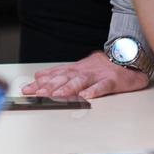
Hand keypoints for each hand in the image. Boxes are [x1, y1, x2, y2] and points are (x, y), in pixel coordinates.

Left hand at [21, 51, 149, 99]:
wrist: (127, 56)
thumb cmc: (102, 66)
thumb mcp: (78, 68)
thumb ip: (59, 73)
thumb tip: (39, 76)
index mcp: (75, 70)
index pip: (54, 75)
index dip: (40, 83)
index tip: (27, 89)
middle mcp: (84, 71)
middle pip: (64, 78)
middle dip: (50, 86)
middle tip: (38, 94)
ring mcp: (98, 75)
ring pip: (81, 81)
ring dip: (68, 88)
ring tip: (57, 95)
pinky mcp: (112, 80)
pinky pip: (103, 86)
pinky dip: (95, 90)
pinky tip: (87, 96)